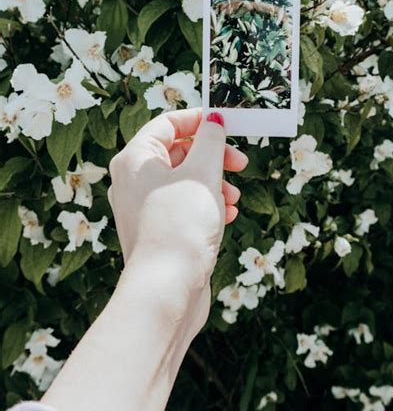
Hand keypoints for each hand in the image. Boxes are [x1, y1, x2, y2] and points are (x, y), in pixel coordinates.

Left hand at [107, 106, 247, 276]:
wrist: (167, 290)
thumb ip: (210, 140)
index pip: (168, 123)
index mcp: (136, 159)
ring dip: (215, 183)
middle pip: (179, 152)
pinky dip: (206, 203)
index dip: (199, 120)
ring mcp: (143, 206)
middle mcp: (133, 180)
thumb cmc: (181, 226)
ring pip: (185, 179)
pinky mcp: (157, 229)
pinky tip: (226, 216)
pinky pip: (183, 204)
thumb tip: (213, 120)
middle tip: (240, 164)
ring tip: (234, 200)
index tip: (226, 125)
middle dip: (214, 157)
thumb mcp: (203, 173)